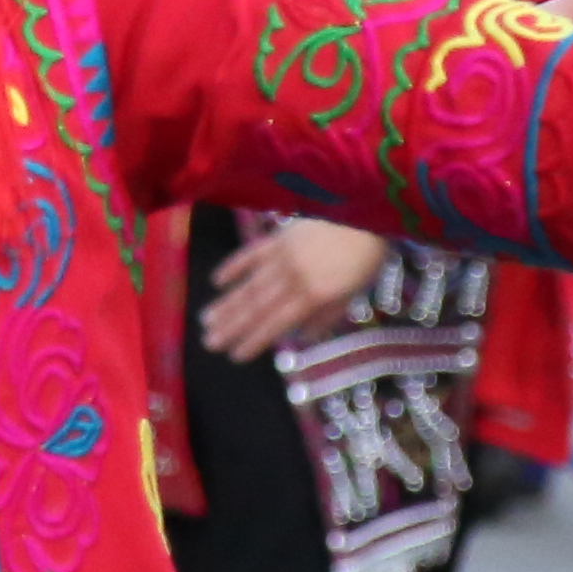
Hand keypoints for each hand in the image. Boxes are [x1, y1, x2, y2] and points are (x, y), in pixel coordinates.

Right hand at [199, 214, 392, 362]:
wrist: (367, 215)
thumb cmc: (366, 259)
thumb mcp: (353, 295)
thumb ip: (326, 316)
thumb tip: (301, 335)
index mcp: (312, 295)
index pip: (276, 323)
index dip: (254, 341)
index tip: (234, 356)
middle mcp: (292, 277)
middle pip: (256, 307)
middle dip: (231, 327)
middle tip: (209, 343)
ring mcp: (282, 256)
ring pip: (250, 284)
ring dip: (226, 303)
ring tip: (205, 320)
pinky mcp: (280, 237)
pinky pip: (252, 253)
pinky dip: (233, 266)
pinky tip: (217, 281)